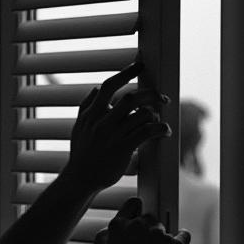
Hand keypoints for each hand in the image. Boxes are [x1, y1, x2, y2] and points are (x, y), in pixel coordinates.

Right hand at [68, 60, 170, 194]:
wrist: (80, 179)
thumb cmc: (81, 154)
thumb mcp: (78, 127)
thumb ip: (86, 106)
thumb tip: (96, 88)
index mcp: (91, 114)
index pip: (109, 86)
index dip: (126, 72)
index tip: (139, 65)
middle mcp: (101, 121)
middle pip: (131, 98)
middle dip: (151, 94)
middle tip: (162, 98)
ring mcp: (112, 135)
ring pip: (142, 114)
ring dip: (155, 114)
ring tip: (159, 120)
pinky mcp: (123, 148)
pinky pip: (147, 132)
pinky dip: (160, 128)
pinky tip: (165, 131)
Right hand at [94, 196, 190, 243]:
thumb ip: (111, 233)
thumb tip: (118, 225)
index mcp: (119, 225)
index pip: (134, 203)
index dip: (137, 209)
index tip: (140, 215)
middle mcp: (138, 225)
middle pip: (150, 217)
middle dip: (149, 229)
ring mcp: (158, 234)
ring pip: (164, 229)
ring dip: (162, 239)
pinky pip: (183, 236)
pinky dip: (181, 240)